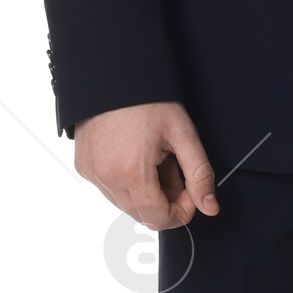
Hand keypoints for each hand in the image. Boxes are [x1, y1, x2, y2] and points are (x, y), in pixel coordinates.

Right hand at [74, 102, 218, 226]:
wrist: (113, 73)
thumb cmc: (147, 99)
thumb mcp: (183, 134)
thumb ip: (200, 175)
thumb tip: (210, 207)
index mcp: (132, 173)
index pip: (159, 219)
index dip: (182, 211)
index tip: (189, 190)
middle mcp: (106, 178)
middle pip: (143, 214)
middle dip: (165, 199)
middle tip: (173, 167)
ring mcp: (91, 173)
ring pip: (126, 204)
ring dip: (145, 192)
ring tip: (154, 159)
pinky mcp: (83, 167)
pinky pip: (109, 189)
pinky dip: (126, 181)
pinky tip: (135, 155)